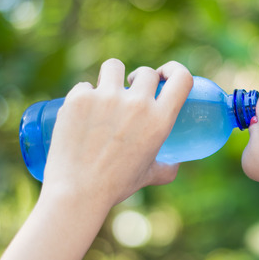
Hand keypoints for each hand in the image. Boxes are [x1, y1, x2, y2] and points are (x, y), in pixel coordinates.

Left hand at [40, 59, 192, 210]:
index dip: (174, 69)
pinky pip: (84, 85)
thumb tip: (175, 165)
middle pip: (145, 72)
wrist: (77, 192)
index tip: (163, 76)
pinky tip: (80, 111)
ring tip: (104, 92)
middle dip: (138, 79)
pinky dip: (83, 95)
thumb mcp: (148, 176)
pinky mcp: (80, 98)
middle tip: (129, 91)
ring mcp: (107, 98)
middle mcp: (137, 104)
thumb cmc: (115, 186)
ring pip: (113, 66)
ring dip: (111, 76)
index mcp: (160, 121)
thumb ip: (166, 169)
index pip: (181, 78)